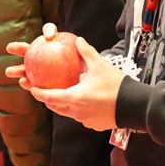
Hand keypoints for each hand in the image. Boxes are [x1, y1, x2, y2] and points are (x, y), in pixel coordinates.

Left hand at [6, 32, 124, 131]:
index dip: (37, 92)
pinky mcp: (94, 125)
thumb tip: (78, 40)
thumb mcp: (100, 65)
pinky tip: (83, 101)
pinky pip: (81, 117)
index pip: (49, 97)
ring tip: (61, 94)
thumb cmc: (116, 85)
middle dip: (48, 99)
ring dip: (62, 104)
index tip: (31, 87)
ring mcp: (85, 120)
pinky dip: (77, 109)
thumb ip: (86, 52)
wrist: (133, 105)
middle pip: (56, 107)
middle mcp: (76, 112)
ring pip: (68, 113)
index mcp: (74, 98)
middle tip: (43, 90)